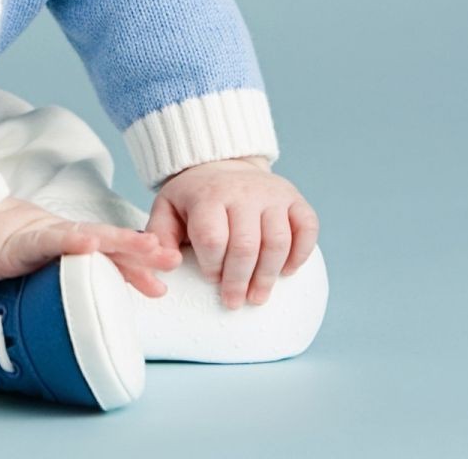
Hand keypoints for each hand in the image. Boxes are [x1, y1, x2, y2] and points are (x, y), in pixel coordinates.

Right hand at [0, 197, 181, 295]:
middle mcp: (61, 237)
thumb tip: (73, 305)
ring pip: (89, 236)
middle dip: (142, 252)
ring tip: (149, 247)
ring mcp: (43, 235)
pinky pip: (50, 239)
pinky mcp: (22, 239)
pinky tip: (90, 243)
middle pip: (109, 241)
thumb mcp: (29, 267)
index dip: (135, 266)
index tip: (162, 283)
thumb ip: (52, 278)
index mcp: (65, 245)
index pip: (106, 255)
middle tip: (173, 260)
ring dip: (120, 241)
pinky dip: (72, 241)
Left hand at [145, 157, 319, 309]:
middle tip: (234, 302)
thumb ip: (159, 236)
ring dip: (269, 275)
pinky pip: (308, 228)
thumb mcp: (167, 209)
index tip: (210, 278)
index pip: (213, 237)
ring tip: (258, 296)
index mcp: (209, 195)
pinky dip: (302, 253)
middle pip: (246, 245)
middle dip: (240, 281)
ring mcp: (273, 194)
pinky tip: (288, 271)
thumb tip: (169, 265)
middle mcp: (244, 191)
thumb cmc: (194, 198)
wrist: (224, 165)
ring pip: (278, 241)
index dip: (212, 265)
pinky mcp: (295, 198)